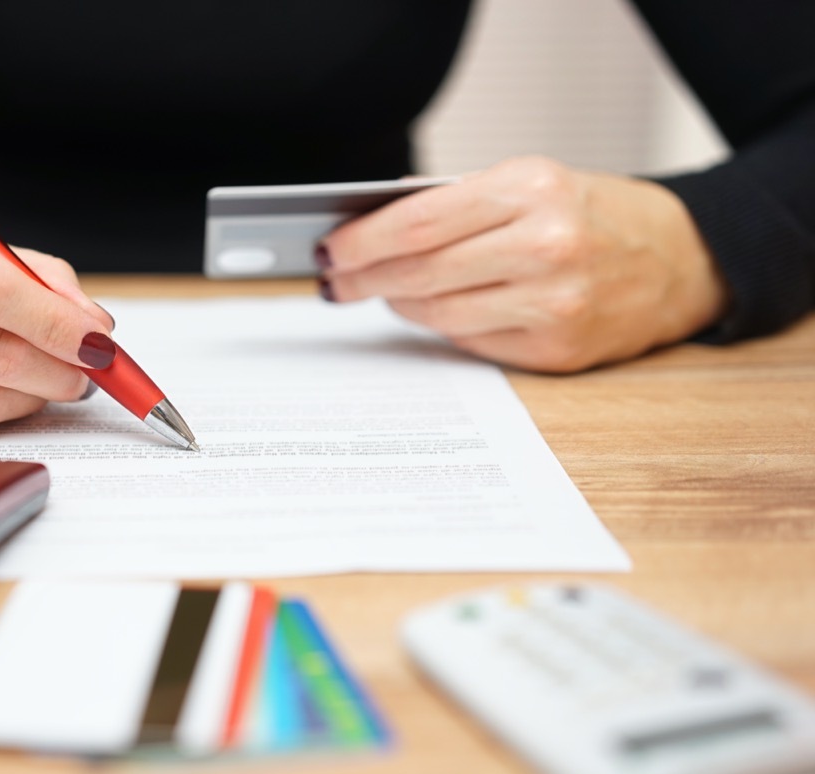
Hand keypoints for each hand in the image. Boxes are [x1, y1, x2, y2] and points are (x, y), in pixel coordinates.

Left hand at [317, 156, 729, 371]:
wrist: (682, 261)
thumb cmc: (595, 215)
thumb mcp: (534, 182)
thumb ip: (459, 202)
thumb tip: (374, 229)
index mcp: (532, 189)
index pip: (418, 222)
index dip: (362, 242)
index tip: (331, 250)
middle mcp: (545, 246)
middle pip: (419, 272)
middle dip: (365, 280)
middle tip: (337, 283)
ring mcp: (553, 304)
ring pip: (437, 314)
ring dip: (400, 305)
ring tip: (384, 293)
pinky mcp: (556, 351)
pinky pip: (471, 341)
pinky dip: (445, 326)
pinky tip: (438, 310)